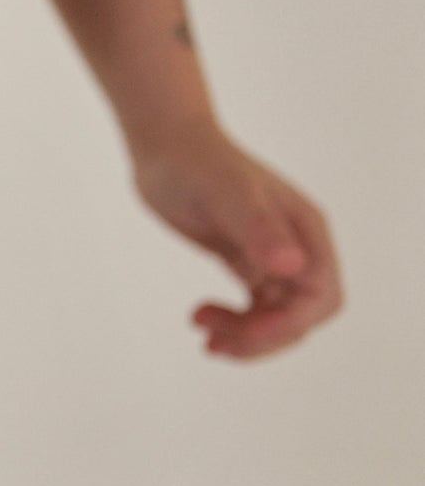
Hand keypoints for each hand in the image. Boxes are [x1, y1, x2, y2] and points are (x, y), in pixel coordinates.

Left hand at [131, 118, 342, 359]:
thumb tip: (291, 266)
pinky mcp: (246, 259)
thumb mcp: (227, 193)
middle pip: (301, 316)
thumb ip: (259, 228)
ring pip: (277, 317)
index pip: (321, 297)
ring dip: (246, 336)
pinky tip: (199, 318)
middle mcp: (296, 246)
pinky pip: (256, 307)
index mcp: (306, 231)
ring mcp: (272, 255)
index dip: (289, 324)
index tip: (245, 329)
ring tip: (202, 331)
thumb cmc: (196, 161)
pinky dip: (235, 322)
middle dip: (263, 337)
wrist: (165, 144)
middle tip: (214, 341)